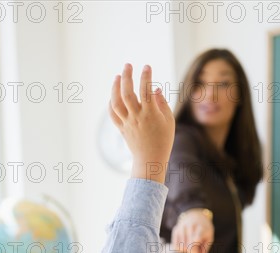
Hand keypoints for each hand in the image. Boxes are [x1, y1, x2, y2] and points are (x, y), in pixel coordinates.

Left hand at [109, 63, 174, 183]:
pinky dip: (111, 103)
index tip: (147, 67)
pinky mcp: (122, 128)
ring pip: (116, 102)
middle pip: (127, 93)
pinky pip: (113, 114)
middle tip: (128, 65)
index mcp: (150, 114)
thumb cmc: (163, 140)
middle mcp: (136, 117)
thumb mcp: (168, 121)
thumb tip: (155, 89)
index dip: (146, 76)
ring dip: (115, 88)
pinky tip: (113, 95)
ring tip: (118, 76)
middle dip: (126, 76)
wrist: (151, 160)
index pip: (146, 90)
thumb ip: (162, 103)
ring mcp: (127, 123)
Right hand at [171, 209, 214, 252]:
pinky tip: (185, 245)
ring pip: (181, 248)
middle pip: (188, 247)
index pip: (195, 241)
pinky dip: (181, 250)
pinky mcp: (175, 230)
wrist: (196, 216)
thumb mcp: (208, 238)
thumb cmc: (204, 230)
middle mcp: (190, 226)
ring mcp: (181, 227)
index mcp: (201, 228)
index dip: (195, 252)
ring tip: (191, 247)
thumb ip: (205, 250)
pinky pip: (176, 247)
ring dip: (187, 252)